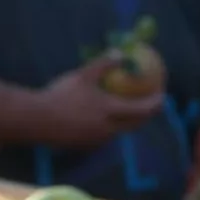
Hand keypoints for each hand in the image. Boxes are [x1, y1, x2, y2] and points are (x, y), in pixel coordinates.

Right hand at [31, 54, 164, 149]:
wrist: (36, 120)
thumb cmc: (60, 95)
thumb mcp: (83, 75)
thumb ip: (104, 64)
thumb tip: (121, 54)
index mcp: (110, 112)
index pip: (141, 110)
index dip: (155, 104)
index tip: (163, 98)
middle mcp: (106, 130)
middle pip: (133, 125)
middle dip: (144, 117)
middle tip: (150, 107)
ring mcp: (94, 140)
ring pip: (116, 133)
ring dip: (125, 124)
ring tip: (126, 115)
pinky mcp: (82, 146)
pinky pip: (101, 137)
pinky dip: (107, 129)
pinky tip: (99, 122)